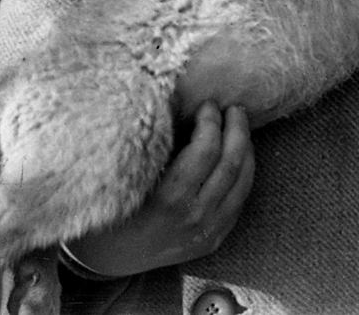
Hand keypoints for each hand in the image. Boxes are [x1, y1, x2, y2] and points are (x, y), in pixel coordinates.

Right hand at [66, 102, 253, 275]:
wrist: (112, 260)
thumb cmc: (114, 209)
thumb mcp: (128, 176)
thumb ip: (154, 143)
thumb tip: (177, 97)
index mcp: (169, 200)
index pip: (205, 151)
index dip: (211, 121)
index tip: (207, 104)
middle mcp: (194, 216)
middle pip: (230, 162)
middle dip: (236, 128)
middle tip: (233, 108)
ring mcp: (209, 231)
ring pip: (243, 180)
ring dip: (246, 146)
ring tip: (240, 124)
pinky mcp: (215, 238)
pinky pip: (241, 199)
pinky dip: (245, 171)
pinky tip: (240, 153)